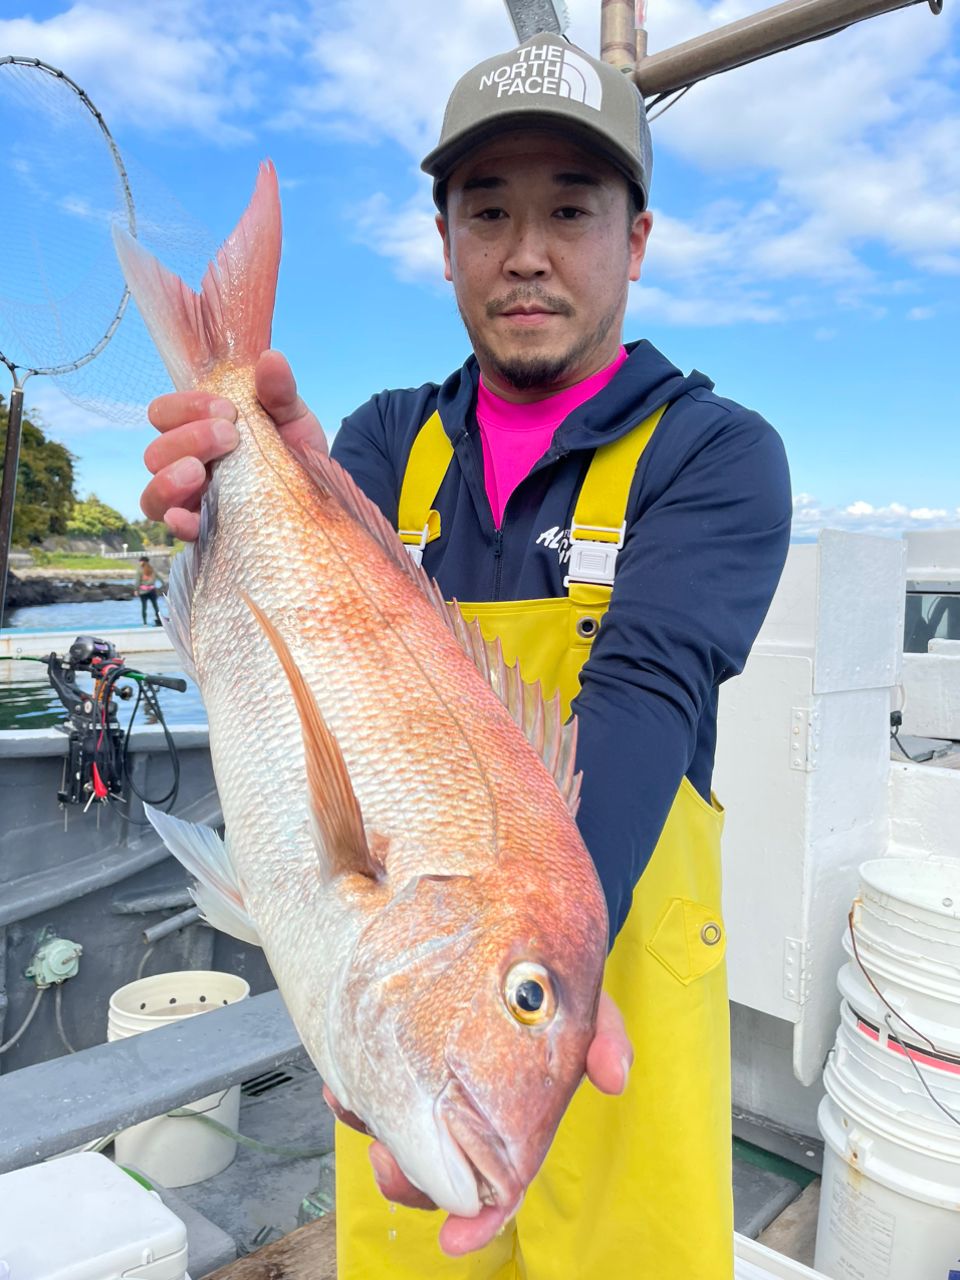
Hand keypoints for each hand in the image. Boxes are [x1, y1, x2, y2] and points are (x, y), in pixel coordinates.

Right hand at [141, 349, 324, 539]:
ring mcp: (193, 500)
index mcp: (197, 428)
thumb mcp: (292, 415)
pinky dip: (177, 523)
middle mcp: (186, 463)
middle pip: (157, 452)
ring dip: (169, 480)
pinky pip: (178, 531)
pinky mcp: (207, 531)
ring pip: (154, 495)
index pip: (165, 413)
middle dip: (188, 439)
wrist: (322, 494)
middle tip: (229, 437)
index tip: (228, 409)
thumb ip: (279, 391)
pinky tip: (186, 517)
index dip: (187, 407)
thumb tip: (272, 359)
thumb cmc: (294, 448)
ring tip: (198, 472)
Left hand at [325, 990, 631, 1256]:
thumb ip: (603, 1037)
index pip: (499, 1190)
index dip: (481, 1223)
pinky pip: (365, 1096)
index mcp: (512, 1119)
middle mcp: (467, 1113)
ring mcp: (428, 1089)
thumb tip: (616, 1078)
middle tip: (389, 1161)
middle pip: (435, 1177)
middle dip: (407, 1182)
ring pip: (394, 1141)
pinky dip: (350, 1099)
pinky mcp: (396, 1060)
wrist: (514, 933)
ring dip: (373, 1135)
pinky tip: (341, 1085)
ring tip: (357, 1108)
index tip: (456, 1241)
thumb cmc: (550, 981)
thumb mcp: (585, 1004)